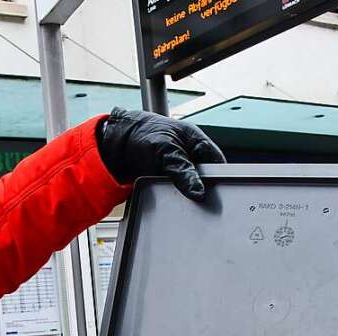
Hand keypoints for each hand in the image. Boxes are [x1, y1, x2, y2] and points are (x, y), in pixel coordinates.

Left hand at [96, 107, 225, 199]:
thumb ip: (183, 170)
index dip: (220, 178)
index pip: (217, 163)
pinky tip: (173, 200)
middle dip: (204, 188)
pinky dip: (175, 196)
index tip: (217, 194)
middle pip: (206, 177)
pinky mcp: (168, 179)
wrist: (117, 142)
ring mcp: (180, 168)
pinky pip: (177, 191)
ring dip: (188, 194)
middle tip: (200, 200)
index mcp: (197, 141)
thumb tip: (198, 191)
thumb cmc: (142, 133)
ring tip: (185, 200)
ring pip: (192, 186)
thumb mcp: (166, 150)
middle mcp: (191, 155)